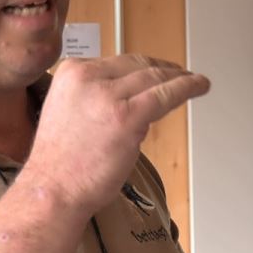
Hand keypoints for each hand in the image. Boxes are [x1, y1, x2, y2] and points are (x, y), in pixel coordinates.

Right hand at [25, 54, 209, 216]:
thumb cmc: (61, 164)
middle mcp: (88, 77)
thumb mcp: (70, 112)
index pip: (116, 62)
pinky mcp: (127, 116)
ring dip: (180, 77)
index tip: (157, 70)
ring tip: (195, 80)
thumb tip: (131, 97)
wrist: (53, 190)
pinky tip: (199, 86)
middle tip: (180, 73)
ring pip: (154, 77)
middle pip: (137, 65)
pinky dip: (187, 88)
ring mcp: (107, 95)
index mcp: (71, 73)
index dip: (142, 67)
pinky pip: (166, 94)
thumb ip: (96, 98)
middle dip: (162, 68)